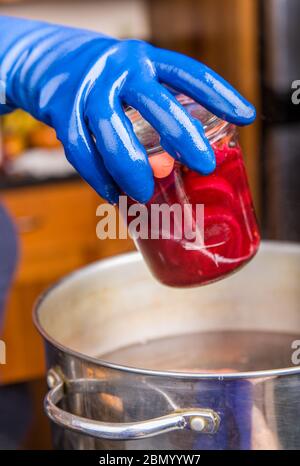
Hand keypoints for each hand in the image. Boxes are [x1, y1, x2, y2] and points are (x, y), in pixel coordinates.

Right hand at [0, 16, 255, 202]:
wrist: (50, 62)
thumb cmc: (109, 83)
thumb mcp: (136, 84)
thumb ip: (154, 120)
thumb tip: (173, 169)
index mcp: (147, 61)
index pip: (189, 73)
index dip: (219, 94)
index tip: (246, 116)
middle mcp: (120, 70)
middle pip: (154, 103)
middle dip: (182, 136)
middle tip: (203, 165)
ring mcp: (88, 88)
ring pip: (111, 130)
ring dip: (131, 165)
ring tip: (146, 192)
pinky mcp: (61, 109)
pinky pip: (79, 150)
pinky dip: (97, 177)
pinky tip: (112, 194)